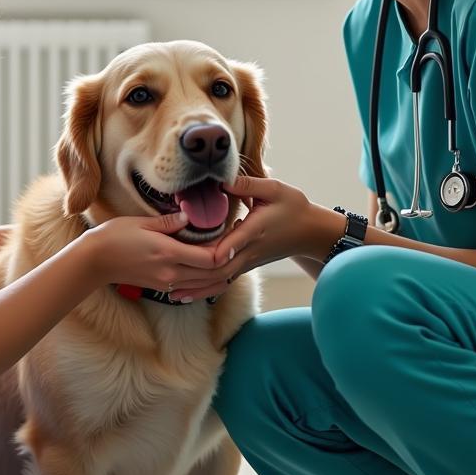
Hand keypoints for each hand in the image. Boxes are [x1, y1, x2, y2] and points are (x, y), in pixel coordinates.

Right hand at [81, 211, 222, 293]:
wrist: (94, 262)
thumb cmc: (115, 237)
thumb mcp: (142, 222)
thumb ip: (169, 221)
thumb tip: (189, 216)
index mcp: (168, 253)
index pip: (211, 259)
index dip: (225, 249)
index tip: (229, 234)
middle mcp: (171, 273)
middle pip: (212, 275)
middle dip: (226, 261)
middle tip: (233, 243)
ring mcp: (166, 283)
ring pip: (203, 284)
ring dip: (216, 272)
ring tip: (223, 254)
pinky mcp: (161, 287)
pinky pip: (190, 287)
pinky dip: (202, 279)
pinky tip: (204, 265)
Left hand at [168, 175, 315, 301]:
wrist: (310, 231)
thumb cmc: (293, 206)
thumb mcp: (274, 189)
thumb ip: (247, 184)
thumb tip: (221, 180)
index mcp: (255, 230)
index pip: (232, 245)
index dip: (213, 251)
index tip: (192, 254)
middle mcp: (249, 251)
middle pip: (219, 269)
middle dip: (193, 275)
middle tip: (165, 276)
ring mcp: (248, 262)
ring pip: (220, 280)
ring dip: (196, 287)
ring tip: (169, 292)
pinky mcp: (246, 266)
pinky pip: (224, 282)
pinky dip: (205, 289)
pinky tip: (187, 294)